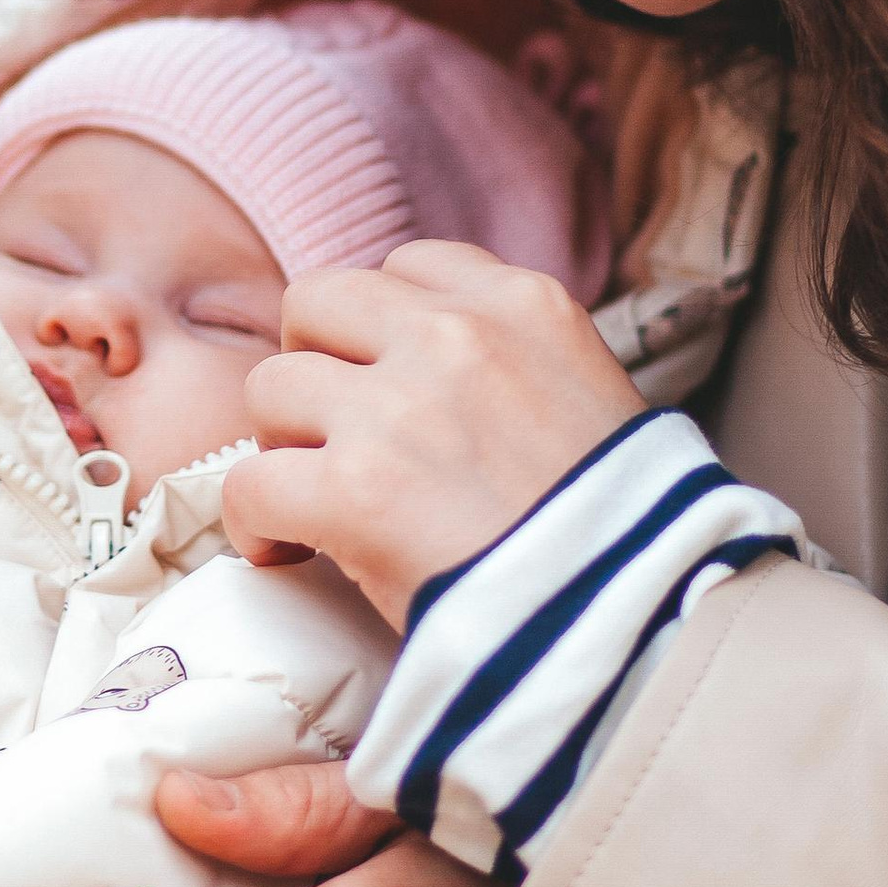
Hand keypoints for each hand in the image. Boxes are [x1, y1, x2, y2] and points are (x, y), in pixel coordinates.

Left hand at [228, 241, 642, 625]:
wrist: (638, 622)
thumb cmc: (627, 534)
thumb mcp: (599, 401)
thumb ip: (519, 365)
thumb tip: (442, 380)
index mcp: (528, 306)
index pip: (409, 265)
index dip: (380, 327)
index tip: (386, 382)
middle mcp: (457, 337)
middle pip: (317, 299)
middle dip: (314, 363)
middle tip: (333, 432)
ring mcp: (399, 409)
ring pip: (270, 384)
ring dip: (283, 442)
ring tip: (317, 497)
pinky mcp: (354, 491)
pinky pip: (249, 482)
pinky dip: (255, 522)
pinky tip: (288, 551)